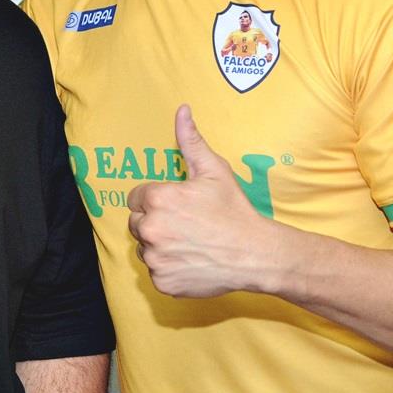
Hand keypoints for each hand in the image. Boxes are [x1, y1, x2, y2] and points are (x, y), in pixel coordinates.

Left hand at [127, 105, 271, 297]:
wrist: (255, 254)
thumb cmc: (234, 210)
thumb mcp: (214, 171)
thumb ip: (191, 141)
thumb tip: (182, 110)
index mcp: (158, 199)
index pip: (137, 197)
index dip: (157, 199)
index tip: (178, 205)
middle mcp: (151, 229)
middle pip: (137, 222)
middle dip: (155, 221)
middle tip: (185, 223)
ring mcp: (155, 258)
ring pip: (144, 248)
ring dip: (159, 245)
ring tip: (189, 242)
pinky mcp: (163, 282)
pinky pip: (155, 271)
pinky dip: (168, 268)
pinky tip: (191, 260)